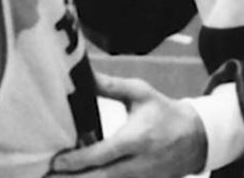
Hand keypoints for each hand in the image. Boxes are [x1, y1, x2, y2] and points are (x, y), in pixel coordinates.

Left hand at [47, 76, 205, 176]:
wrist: (198, 139)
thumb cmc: (164, 112)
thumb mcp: (140, 93)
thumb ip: (110, 86)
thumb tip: (82, 75)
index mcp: (136, 139)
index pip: (103, 154)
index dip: (78, 160)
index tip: (55, 162)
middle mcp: (138, 164)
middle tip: (45, 177)